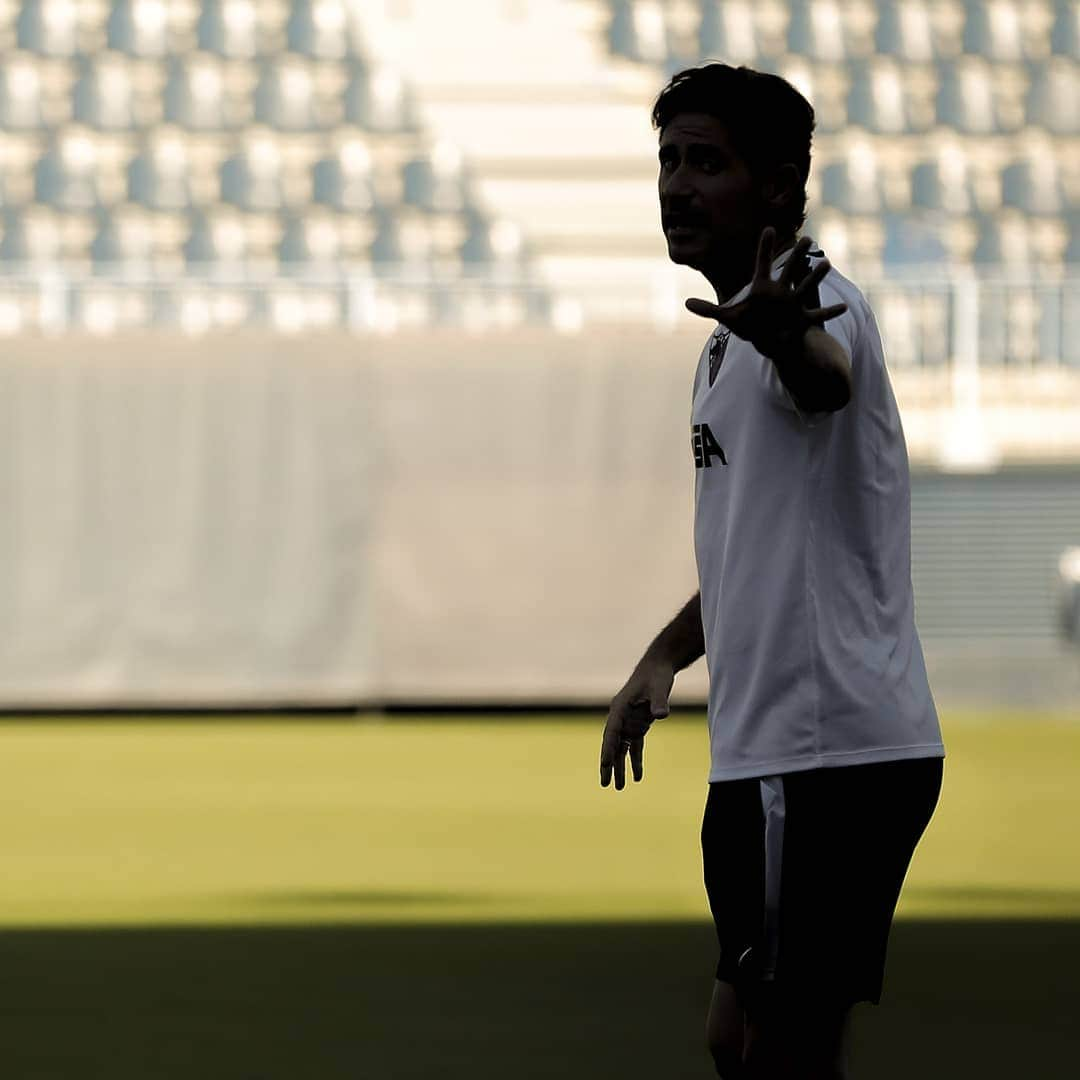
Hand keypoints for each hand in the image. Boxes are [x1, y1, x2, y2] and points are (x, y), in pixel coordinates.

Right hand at [600, 661, 674, 789]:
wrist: (659, 667)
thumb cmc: (656, 675)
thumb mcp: (659, 687)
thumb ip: (659, 701)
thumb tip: (661, 715)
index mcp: (620, 708)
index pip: (611, 732)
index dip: (607, 749)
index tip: (604, 765)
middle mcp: (621, 717)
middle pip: (612, 744)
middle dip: (608, 764)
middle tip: (605, 783)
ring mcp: (629, 722)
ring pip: (621, 748)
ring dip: (620, 767)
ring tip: (619, 788)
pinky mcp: (639, 724)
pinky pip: (635, 746)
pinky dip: (635, 761)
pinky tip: (637, 777)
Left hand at [685, 229, 846, 361]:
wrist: (769, 339)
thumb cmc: (750, 326)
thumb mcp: (729, 318)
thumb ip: (708, 309)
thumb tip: (685, 303)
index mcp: (763, 288)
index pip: (762, 264)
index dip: (765, 248)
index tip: (769, 228)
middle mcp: (780, 291)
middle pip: (789, 270)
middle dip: (798, 255)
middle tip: (807, 237)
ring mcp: (793, 304)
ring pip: (805, 287)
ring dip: (815, 277)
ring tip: (827, 263)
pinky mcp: (802, 320)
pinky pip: (818, 315)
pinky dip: (831, 312)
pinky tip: (844, 307)